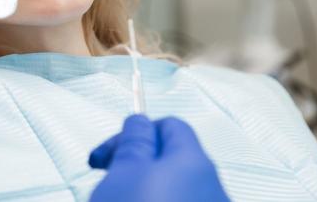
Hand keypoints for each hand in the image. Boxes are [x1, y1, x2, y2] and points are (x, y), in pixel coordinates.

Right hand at [89, 115, 229, 201]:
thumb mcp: (125, 173)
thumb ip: (133, 142)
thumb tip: (139, 121)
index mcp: (194, 162)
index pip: (169, 126)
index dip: (134, 132)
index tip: (105, 156)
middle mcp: (211, 187)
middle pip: (170, 162)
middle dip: (133, 168)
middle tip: (105, 183)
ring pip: (170, 191)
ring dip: (140, 193)